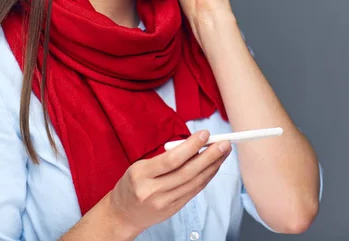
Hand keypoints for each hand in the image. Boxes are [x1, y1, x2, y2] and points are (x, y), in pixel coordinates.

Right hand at [108, 130, 231, 235]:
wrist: (123, 213)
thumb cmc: (133, 183)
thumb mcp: (140, 165)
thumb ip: (165, 156)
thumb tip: (194, 144)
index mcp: (141, 174)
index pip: (171, 160)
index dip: (191, 146)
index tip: (205, 134)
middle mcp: (152, 190)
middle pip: (187, 172)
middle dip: (209, 156)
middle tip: (224, 144)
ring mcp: (164, 203)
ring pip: (194, 182)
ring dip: (212, 166)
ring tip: (223, 153)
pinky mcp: (173, 209)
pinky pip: (194, 191)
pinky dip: (206, 178)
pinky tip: (213, 167)